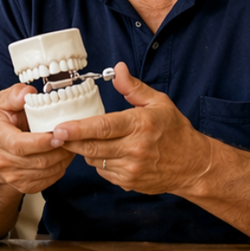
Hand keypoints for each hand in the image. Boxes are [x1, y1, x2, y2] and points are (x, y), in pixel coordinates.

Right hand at [0, 83, 74, 193]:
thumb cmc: (4, 123)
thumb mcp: (4, 102)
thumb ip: (15, 95)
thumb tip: (28, 93)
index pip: (19, 145)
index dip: (41, 142)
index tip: (59, 135)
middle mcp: (1, 160)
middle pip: (37, 160)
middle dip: (59, 150)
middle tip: (73, 138)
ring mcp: (11, 176)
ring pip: (46, 171)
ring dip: (63, 159)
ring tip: (70, 145)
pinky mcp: (22, 186)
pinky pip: (48, 180)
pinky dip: (60, 168)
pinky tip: (62, 156)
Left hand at [53, 63, 211, 195]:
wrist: (194, 165)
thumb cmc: (175, 131)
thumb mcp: (159, 103)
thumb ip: (133, 87)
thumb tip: (118, 69)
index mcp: (141, 125)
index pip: (104, 127)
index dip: (78, 129)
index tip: (59, 128)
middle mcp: (136, 148)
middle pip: (92, 146)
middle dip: (70, 141)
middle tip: (55, 134)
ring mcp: (132, 168)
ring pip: (93, 159)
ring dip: (85, 150)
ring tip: (88, 139)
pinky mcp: (128, 182)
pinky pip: (102, 170)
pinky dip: (98, 161)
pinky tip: (106, 153)